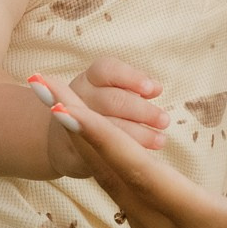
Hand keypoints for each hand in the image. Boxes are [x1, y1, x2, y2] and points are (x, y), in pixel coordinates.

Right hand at [30, 58, 168, 178]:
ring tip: (160, 140)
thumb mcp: (111, 91)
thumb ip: (133, 88)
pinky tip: (141, 157)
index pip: (107, 70)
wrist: (62, 140)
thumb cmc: (99, 111)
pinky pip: (100, 150)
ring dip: (138, 134)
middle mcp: (78, 96)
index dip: (131, 78)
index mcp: (90, 79)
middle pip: (110, 100)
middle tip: (164, 120)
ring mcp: (73, 123)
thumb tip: (156, 88)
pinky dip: (123, 154)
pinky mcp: (75, 150)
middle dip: (140, 110)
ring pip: (106, 127)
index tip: (152, 89)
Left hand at [35, 76, 226, 227]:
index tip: (65, 109)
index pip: (142, 175)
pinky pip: (125, 202)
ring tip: (55, 104)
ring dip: (83, 146)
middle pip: (113, 175)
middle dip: (76, 130)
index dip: (102, 140)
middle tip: (39, 87)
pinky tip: (91, 146)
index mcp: (204, 226)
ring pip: (114, 188)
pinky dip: (103, 168)